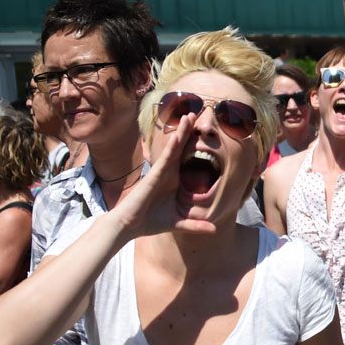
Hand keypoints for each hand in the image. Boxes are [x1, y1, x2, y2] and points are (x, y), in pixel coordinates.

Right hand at [111, 115, 216, 239]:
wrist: (130, 226)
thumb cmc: (150, 222)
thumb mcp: (178, 223)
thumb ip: (195, 225)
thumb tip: (214, 230)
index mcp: (174, 180)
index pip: (186, 159)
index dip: (195, 145)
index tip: (206, 133)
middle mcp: (168, 173)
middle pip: (181, 148)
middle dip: (188, 131)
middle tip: (197, 114)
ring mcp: (161, 172)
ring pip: (173, 148)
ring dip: (181, 132)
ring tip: (189, 115)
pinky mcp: (154, 175)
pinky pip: (165, 158)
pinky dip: (172, 147)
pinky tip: (179, 135)